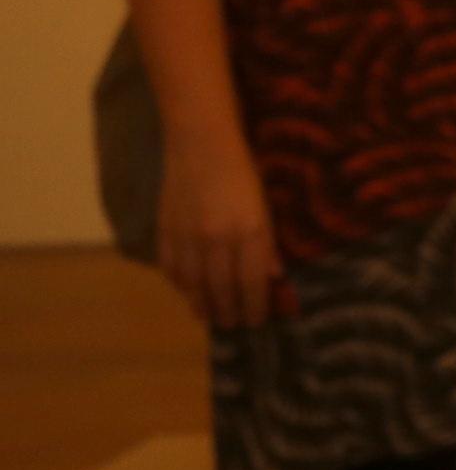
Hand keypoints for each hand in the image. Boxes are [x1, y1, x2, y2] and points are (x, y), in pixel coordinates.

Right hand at [157, 133, 288, 329]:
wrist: (201, 144)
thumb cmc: (243, 171)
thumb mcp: (266, 206)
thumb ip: (267, 244)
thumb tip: (274, 278)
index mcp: (249, 232)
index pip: (252, 283)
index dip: (254, 306)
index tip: (257, 321)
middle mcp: (217, 240)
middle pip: (221, 289)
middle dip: (229, 311)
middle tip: (233, 325)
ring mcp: (188, 238)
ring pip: (194, 285)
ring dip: (202, 305)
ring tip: (210, 317)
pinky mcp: (166, 231)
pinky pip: (172, 269)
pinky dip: (180, 285)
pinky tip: (188, 291)